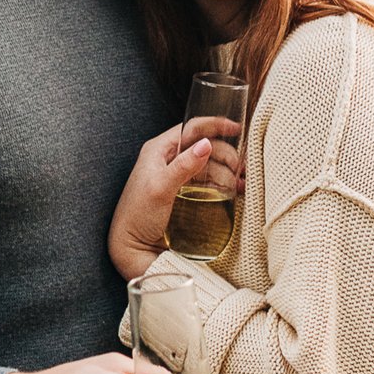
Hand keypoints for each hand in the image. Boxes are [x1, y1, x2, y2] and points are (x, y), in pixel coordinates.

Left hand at [108, 119, 240, 280]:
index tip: (237, 129)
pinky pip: (208, 182)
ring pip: (209, 165)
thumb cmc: (138, 216)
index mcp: (158, 150)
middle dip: (226, 154)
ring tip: (241, 182)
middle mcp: (168, 160)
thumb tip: (206, 144)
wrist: (132, 248)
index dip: (215, 126)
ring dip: (228, 171)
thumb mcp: (160, 188)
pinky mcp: (184, 194)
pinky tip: (234, 190)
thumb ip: (183, 166)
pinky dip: (223, 184)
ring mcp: (177, 176)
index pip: (190, 129)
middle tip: (241, 167)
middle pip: (204, 147)